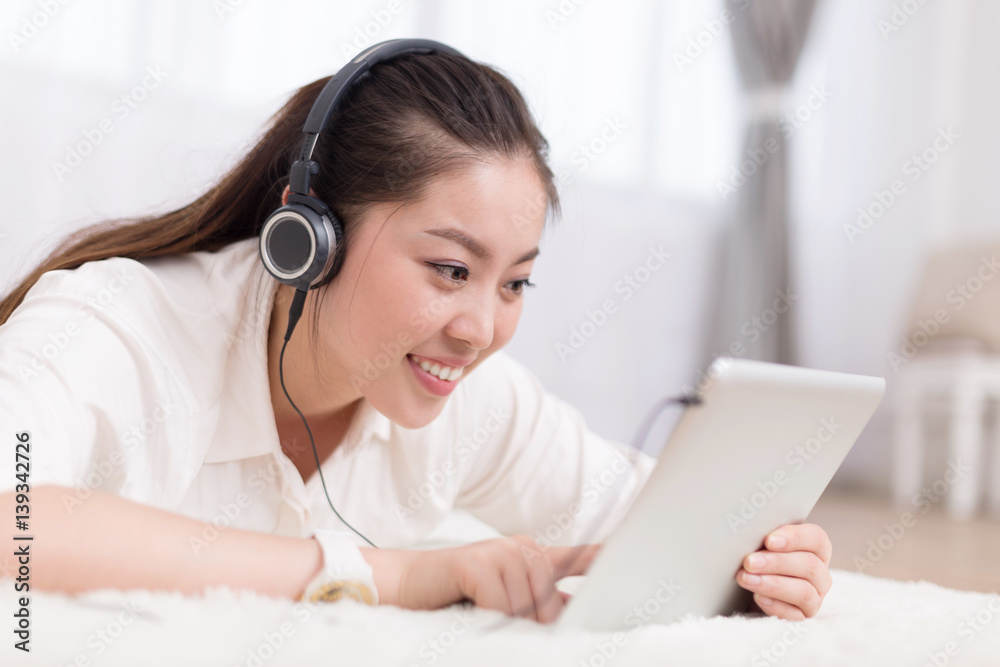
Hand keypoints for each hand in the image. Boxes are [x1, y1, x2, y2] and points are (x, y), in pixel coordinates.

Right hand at [363, 535, 599, 623]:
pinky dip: (487, 616)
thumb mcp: (505, 599)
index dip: (605, 559)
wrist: (409, 584)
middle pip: (549, 600)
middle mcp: (521, 547)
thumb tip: (573, 612)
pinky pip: (498, 604)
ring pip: (525, 606)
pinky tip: (472, 608)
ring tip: (481, 613)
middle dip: (532, 622)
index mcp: (533, 555)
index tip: (633, 556)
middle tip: (499, 618)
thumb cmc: (457, 594)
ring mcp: (499, 550)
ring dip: (505, 620)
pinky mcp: (476, 561)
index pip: (578, 557)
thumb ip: (539, 603)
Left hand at [735, 523, 832, 619]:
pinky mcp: (803, 618)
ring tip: (746, 579)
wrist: (747, 593)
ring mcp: (815, 598)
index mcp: (816, 549)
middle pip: (809, 565)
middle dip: (777, 563)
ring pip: (804, 591)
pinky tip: (757, 597)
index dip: (795, 537)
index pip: (816, 538)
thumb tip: (749, 532)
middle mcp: (820, 574)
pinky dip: (775, 605)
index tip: (769, 540)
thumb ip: (764, 536)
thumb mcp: (762, 545)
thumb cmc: (759, 559)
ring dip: (773, 584)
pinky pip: (794, 615)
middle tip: (750, 562)